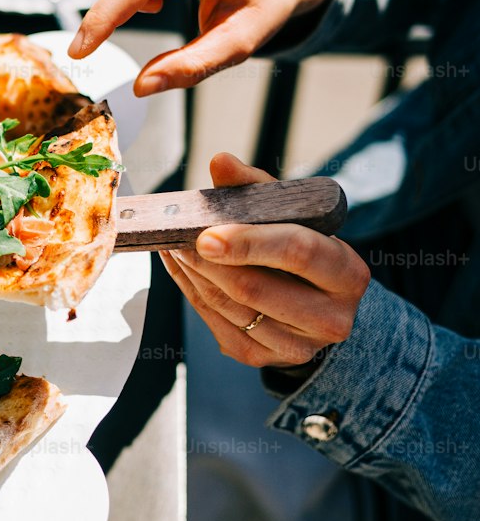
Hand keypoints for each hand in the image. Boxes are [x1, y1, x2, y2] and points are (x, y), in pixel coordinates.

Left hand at [160, 153, 370, 368]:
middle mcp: (330, 317)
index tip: (207, 234)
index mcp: (346, 273)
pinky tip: (179, 266)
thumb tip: (221, 162)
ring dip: (192, 273)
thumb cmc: (309, 252)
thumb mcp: (297, 217)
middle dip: (207, 259)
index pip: (297, 252)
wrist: (325, 308)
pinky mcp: (263, 358)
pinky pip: (215, 323)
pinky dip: (190, 291)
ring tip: (173, 243)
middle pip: (254, 288)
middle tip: (176, 234)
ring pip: (229, 307)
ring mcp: (296, 346)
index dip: (248, 242)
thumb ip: (260, 188)